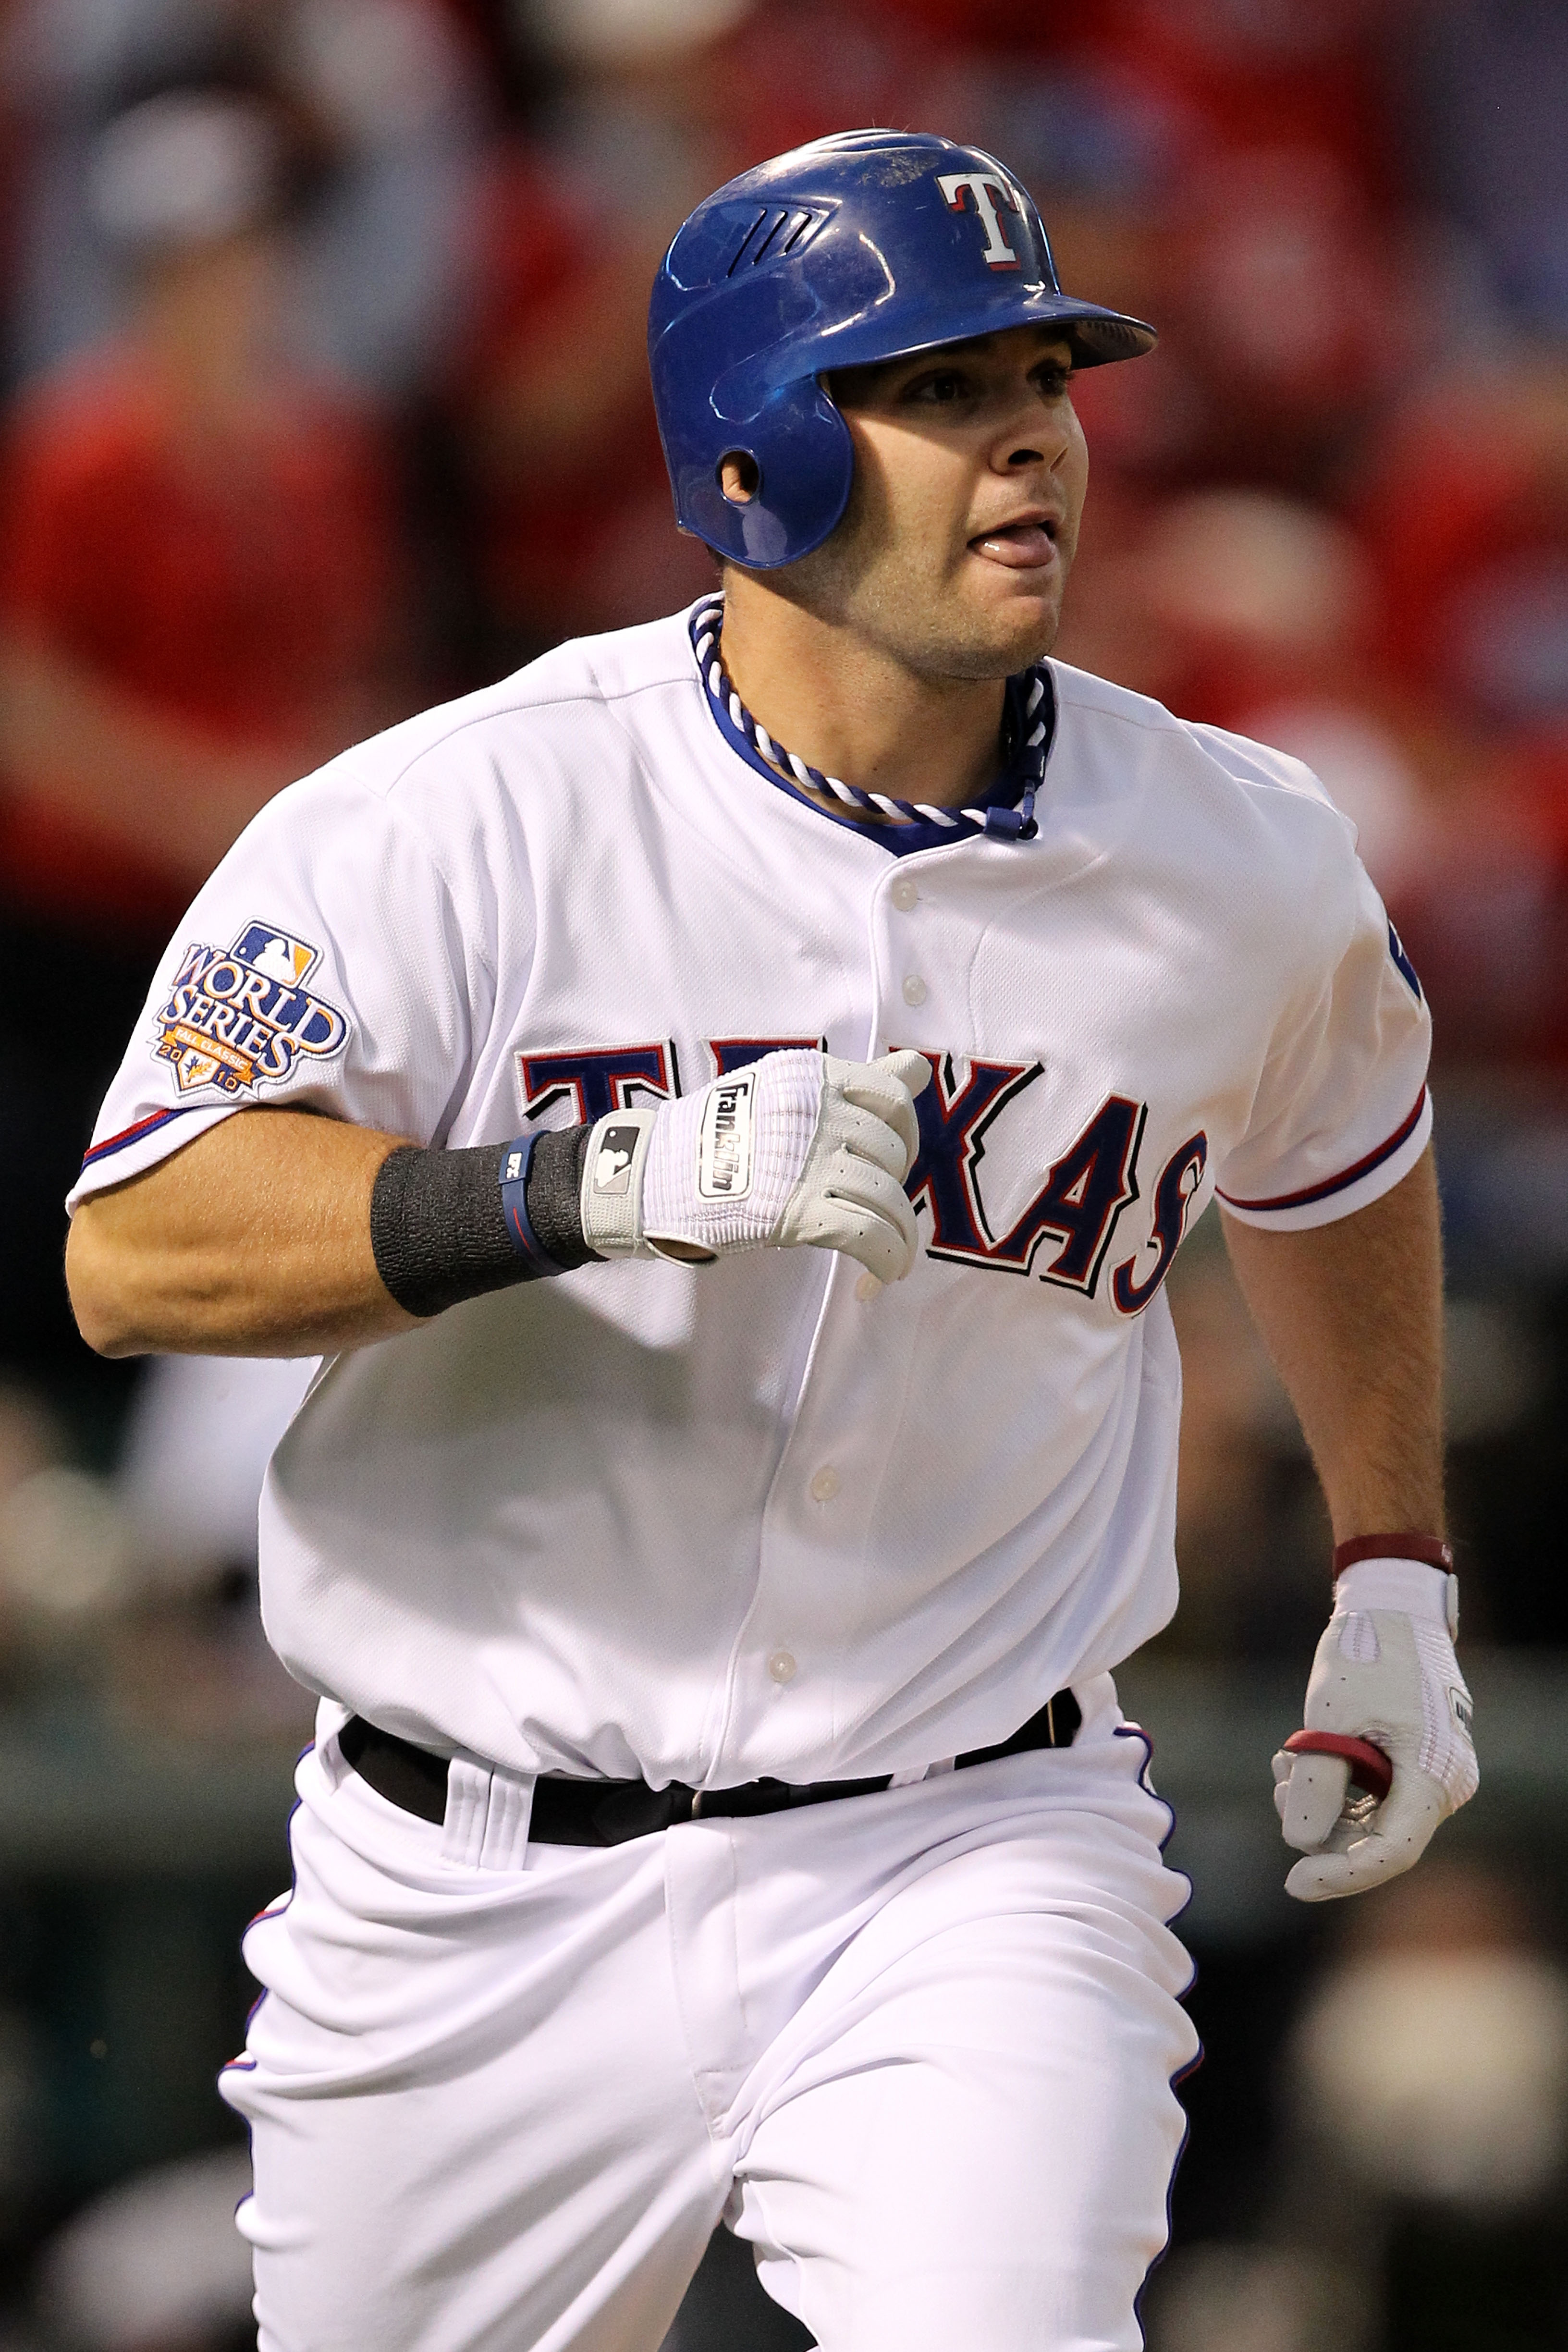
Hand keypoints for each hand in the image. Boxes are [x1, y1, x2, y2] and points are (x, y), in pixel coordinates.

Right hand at [580, 1048, 929, 1284]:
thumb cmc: (719, 1136)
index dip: (904, 1131)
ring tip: (893, 1255)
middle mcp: (817, 1114)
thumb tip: (918, 1068)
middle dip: (895, 1186)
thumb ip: (854, 1084)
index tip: (887, 1158)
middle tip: (873, 1207)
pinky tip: (885, 1275)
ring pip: (888, 1199)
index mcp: (813, 1078)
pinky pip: (870, 1235)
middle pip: (894, 1153)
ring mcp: (809, 1163)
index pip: (893, 1095)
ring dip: (900, 1233)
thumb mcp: (783, 1091)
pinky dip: (888, 1259)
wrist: (654, 1174)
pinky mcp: (799, 1212)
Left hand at [1274, 1556, 1476, 1901]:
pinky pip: (1370, 1800)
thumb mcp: (1331, 1716)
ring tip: (1282, 1762)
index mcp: (1434, 1775)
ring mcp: (1430, 1777)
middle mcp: (1442, 1785)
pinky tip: (1294, 1758)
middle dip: (1319, 1828)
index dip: (1342, 1875)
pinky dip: (1330, 1789)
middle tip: (1278, 1784)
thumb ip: (1318, 1782)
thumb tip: (1300, 1845)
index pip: (1391, 1853)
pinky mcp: (1412, 1767)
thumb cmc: (1365, 1654)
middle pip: (1376, 1842)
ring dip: (1318, 1804)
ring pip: (1368, 1823)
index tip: (1291, 1882)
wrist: (1391, 1607)